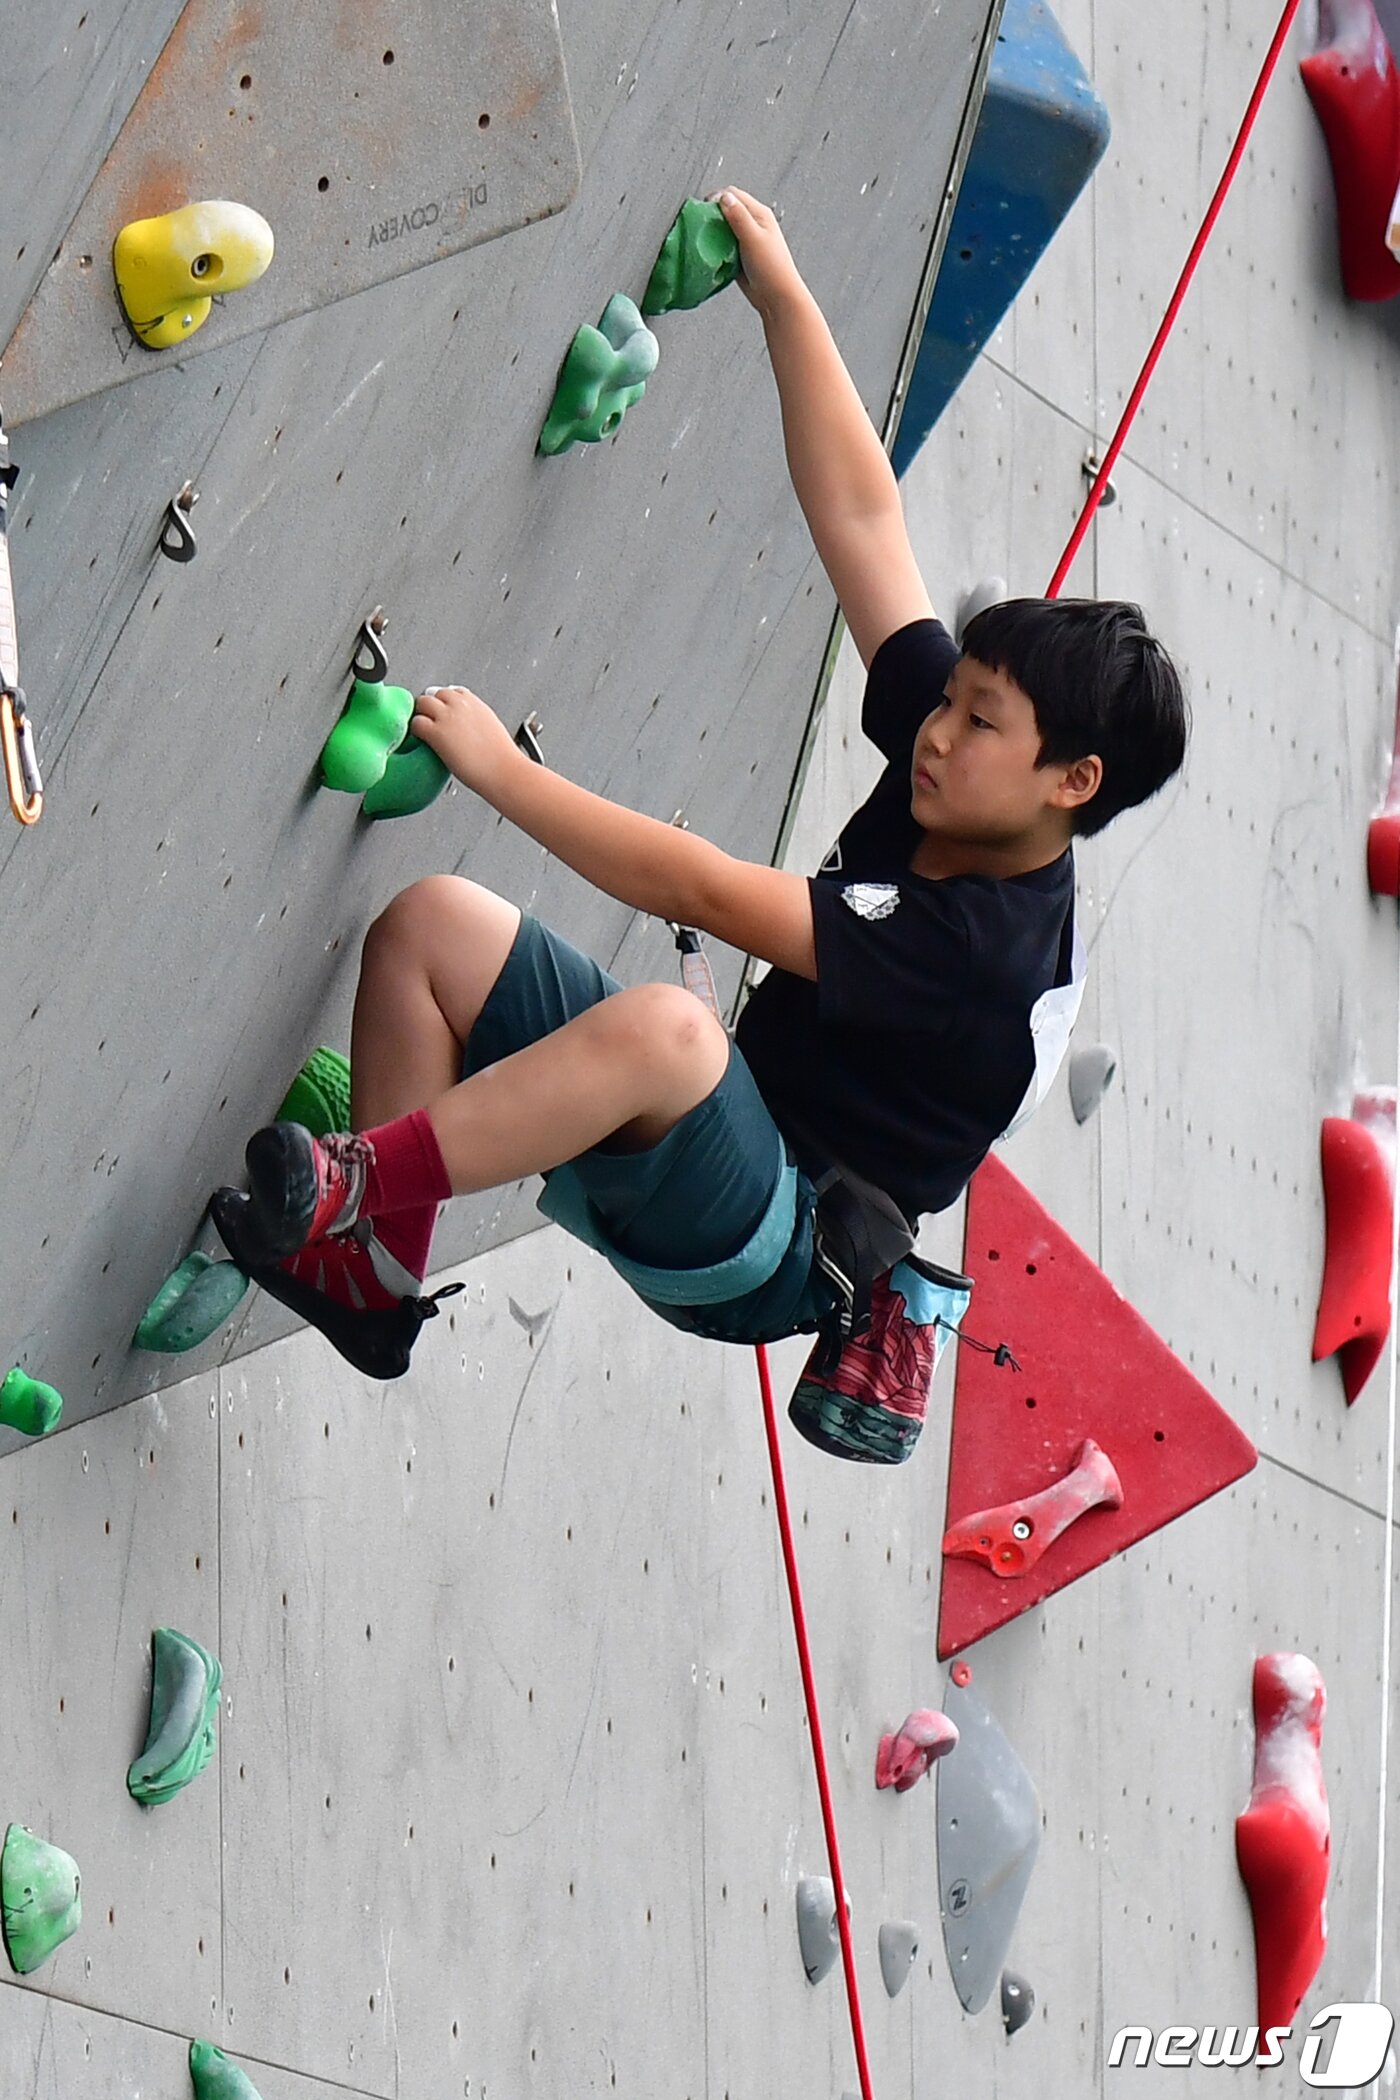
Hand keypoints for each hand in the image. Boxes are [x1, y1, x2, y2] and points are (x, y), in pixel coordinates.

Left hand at [409, 685, 520, 798]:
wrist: (503, 771)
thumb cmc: (500, 758)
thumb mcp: (491, 729)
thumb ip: (475, 722)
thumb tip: (466, 729)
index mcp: (475, 703)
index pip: (453, 692)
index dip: (445, 704)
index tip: (443, 713)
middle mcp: (460, 705)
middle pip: (434, 694)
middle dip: (430, 707)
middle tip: (429, 722)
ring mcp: (447, 717)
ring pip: (422, 703)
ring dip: (420, 715)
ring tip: (422, 731)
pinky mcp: (437, 732)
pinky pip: (416, 723)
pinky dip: (415, 730)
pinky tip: (421, 741)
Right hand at [714, 188, 806, 318]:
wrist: (777, 297)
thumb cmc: (771, 267)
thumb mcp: (753, 237)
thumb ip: (739, 216)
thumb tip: (724, 197)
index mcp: (759, 214)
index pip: (733, 194)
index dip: (716, 199)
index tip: (704, 211)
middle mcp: (752, 224)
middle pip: (726, 210)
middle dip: (713, 216)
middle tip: (704, 227)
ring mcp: (745, 240)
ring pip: (723, 228)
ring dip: (713, 233)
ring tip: (707, 241)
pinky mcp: (739, 255)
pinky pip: (723, 246)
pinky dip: (715, 248)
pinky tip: (712, 254)